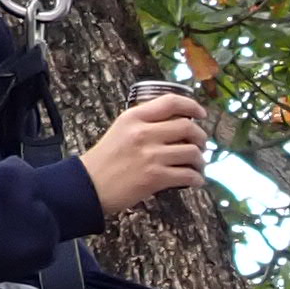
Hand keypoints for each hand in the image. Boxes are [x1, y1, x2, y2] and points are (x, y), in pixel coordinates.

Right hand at [80, 90, 208, 220]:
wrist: (88, 186)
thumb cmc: (104, 160)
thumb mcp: (120, 130)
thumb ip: (144, 123)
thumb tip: (177, 124)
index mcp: (134, 117)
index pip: (171, 102)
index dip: (192, 106)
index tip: (201, 113)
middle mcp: (144, 133)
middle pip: (188, 127)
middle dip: (201, 137)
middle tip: (202, 145)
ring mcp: (151, 155)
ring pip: (192, 152)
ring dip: (201, 160)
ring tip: (198, 165)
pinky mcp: (155, 177)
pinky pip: (188, 175)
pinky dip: (197, 178)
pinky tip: (196, 180)